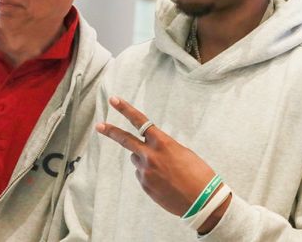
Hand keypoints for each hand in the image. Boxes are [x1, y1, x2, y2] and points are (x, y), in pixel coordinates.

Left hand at [96, 96, 228, 224]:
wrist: (202, 200)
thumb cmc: (198, 173)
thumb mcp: (183, 153)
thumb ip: (163, 148)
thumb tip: (150, 151)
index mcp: (163, 142)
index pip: (140, 121)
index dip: (125, 109)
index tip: (113, 100)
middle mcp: (150, 156)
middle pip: (125, 140)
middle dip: (111, 131)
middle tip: (99, 126)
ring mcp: (145, 172)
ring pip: (137, 159)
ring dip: (145, 159)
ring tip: (165, 169)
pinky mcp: (145, 186)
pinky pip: (142, 174)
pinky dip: (150, 174)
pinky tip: (165, 181)